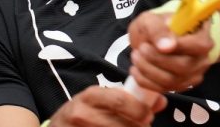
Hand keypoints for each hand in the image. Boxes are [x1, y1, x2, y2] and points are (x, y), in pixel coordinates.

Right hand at [49, 85, 165, 126]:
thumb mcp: (102, 100)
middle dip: (138, 126)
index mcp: (90, 95)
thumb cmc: (85, 111)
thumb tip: (161, 101)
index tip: (149, 116)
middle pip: (120, 123)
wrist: (58, 126)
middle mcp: (81, 112)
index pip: (119, 100)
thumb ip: (130, 100)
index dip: (138, 109)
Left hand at [127, 8, 214, 92]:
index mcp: (202, 36)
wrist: (153, 39)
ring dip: (148, 70)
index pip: (199, 45)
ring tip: (136, 56)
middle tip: (141, 48)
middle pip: (183, 66)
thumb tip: (166, 46)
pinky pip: (164, 89)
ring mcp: (193, 74)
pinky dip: (145, 80)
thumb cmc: (157, 26)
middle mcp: (202, 58)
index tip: (153, 42)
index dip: (178, 46)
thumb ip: (158, 29)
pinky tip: (136, 69)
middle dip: (156, 59)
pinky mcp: (181, 86)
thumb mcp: (152, 19)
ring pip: (172, 81)